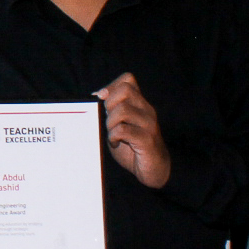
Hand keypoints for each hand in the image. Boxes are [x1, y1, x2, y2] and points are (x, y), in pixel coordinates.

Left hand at [95, 72, 169, 187]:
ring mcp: (148, 124)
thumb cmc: (133, 146)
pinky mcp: (147, 140)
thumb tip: (94, 97)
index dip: (110, 86)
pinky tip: (114, 143)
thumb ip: (110, 112)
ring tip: (111, 133)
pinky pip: (123, 130)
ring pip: (123, 110)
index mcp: (139, 103)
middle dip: (109, 103)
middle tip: (107, 119)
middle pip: (125, 89)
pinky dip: (113, 136)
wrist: (153, 168)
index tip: (102, 102)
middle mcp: (146, 110)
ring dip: (110, 122)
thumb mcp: (119, 125)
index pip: (128, 79)